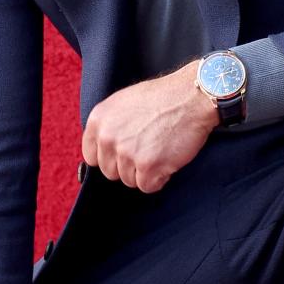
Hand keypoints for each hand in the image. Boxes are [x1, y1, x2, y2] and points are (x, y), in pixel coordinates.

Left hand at [81, 60, 217, 191]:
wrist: (192, 96)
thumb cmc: (162, 97)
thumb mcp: (123, 102)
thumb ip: (109, 126)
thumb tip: (102, 149)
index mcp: (98, 121)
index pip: (91, 156)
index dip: (110, 157)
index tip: (124, 152)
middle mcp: (108, 137)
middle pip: (110, 172)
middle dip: (129, 166)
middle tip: (148, 148)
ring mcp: (127, 153)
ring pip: (129, 180)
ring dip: (145, 172)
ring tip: (160, 150)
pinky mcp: (147, 166)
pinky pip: (147, 186)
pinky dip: (160, 178)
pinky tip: (168, 159)